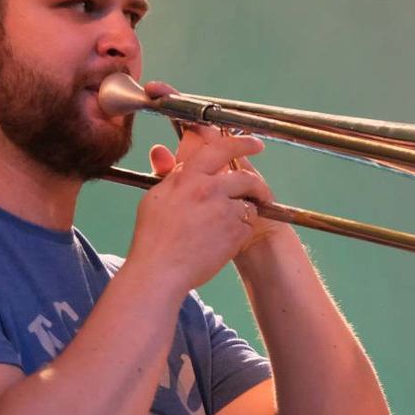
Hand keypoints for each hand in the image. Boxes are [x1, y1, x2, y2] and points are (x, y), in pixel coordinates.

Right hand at [125, 116, 271, 295]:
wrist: (160, 271)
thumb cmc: (153, 237)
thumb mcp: (156, 197)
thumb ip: (169, 173)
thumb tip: (164, 150)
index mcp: (188, 177)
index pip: (219, 149)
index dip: (241, 143)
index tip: (255, 144)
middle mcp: (208, 189)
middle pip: (245, 178)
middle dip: (257, 185)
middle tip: (261, 192)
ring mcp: (224, 211)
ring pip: (248, 204)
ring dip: (243, 213)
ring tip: (224, 228)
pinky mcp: (236, 232)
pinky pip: (248, 225)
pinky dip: (241, 232)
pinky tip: (222, 242)